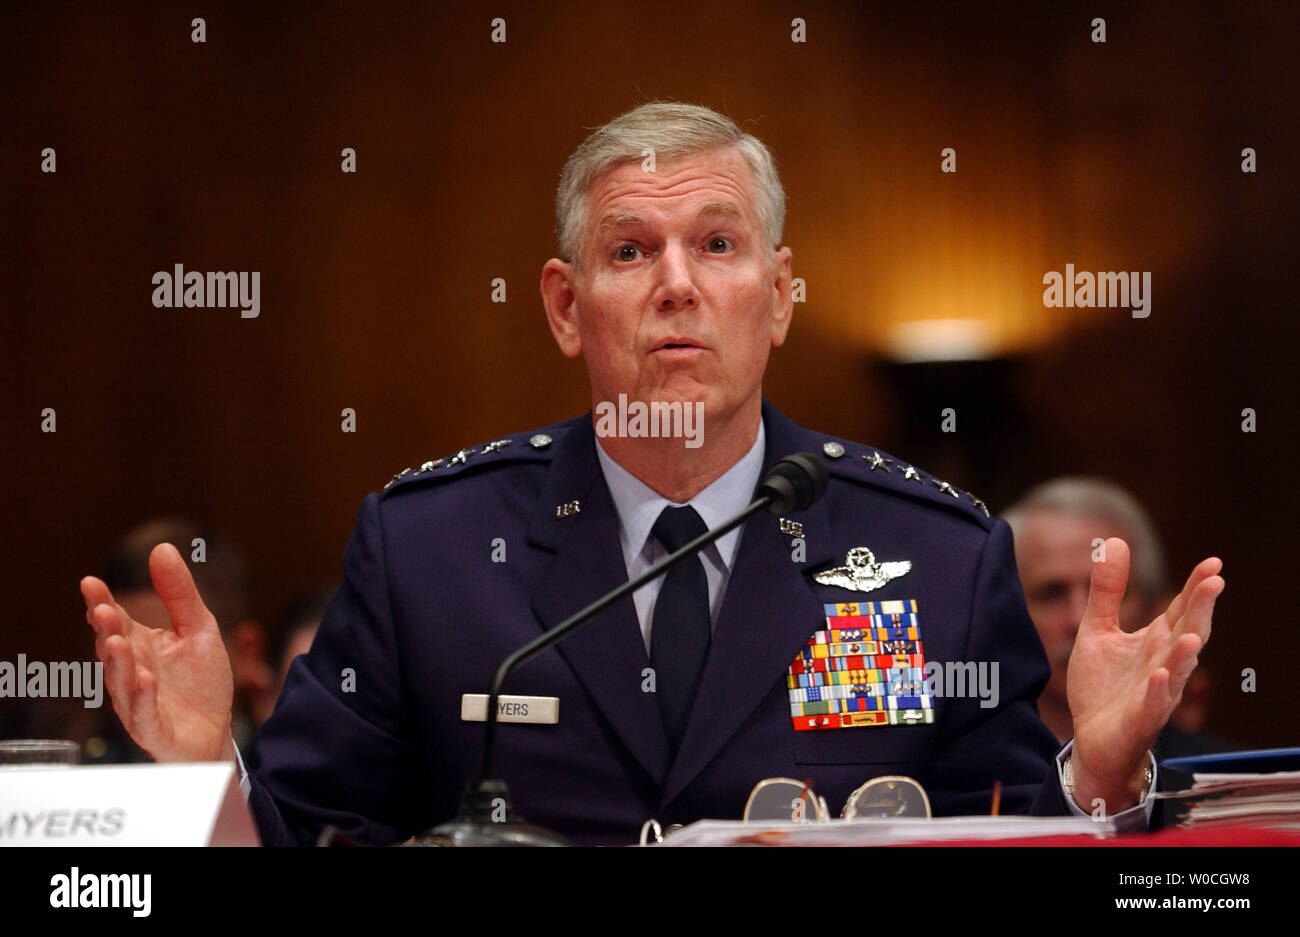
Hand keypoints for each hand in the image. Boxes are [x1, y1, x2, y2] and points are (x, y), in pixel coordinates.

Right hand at [80, 543, 235, 762]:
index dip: (100, 603)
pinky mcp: (152, 729)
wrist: (217, 729)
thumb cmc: (201, 680)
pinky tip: (144, 679)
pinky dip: (141, 697)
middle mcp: (131, 672)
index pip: (115, 621)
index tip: (90, 583)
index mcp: (140, 645)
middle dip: (106, 630)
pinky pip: (142, 714)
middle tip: (102, 610)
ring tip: (117, 641)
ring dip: (117, 662)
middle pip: (112, 649)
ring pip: (121, 682)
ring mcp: (138, 702)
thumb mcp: (198, 628)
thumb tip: (161, 548)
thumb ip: (179, 593)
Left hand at [1067, 538, 1223, 811]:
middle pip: (1188, 633)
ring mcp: (1155, 692)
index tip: (1212, 563)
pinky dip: (1157, 690)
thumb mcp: (1098, 630)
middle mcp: (1163, 663)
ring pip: (1177, 671)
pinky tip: (1160, 675)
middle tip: (1214, 582)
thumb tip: (1115, 541)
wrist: (1091, 739)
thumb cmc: (1102, 686)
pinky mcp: (1140, 718)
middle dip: (1201, 610)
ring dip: (1185, 653)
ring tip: (1192, 632)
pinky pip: (1153, 704)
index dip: (1196, 588)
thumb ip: (1107, 591)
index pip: (1181, 609)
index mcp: (1156, 641)